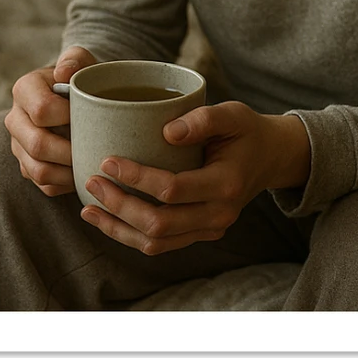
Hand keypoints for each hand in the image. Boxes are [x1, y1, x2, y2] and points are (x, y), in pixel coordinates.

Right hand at [5, 45, 96, 196]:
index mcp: (24, 89)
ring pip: (38, 170)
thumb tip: (64, 72)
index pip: (42, 110)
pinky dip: (65, 185)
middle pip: (37, 144)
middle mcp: (15, 119)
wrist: (75, 97)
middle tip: (96, 150)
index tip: (92, 117)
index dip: (69, 117)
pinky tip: (83, 173)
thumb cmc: (80, 78)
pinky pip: (43, 185)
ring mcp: (18, 145)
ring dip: (68, 173)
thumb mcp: (80, 60)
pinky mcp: (26, 165)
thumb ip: (74, 59)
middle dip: (70, 152)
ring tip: (91, 164)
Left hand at [79, 101, 310, 255]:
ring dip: (118, 227)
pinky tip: (107, 219)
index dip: (137, 178)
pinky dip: (130, 235)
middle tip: (91, 181)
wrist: (269, 158)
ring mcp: (210, 229)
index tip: (108, 161)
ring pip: (156, 242)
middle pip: (160, 223)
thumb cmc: (246, 131)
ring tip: (88, 208)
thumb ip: (203, 118)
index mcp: (227, 184)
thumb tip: (167, 131)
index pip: (173, 190)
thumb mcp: (233, 114)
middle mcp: (219, 214)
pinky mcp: (199, 234)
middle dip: (120, 206)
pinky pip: (161, 244)